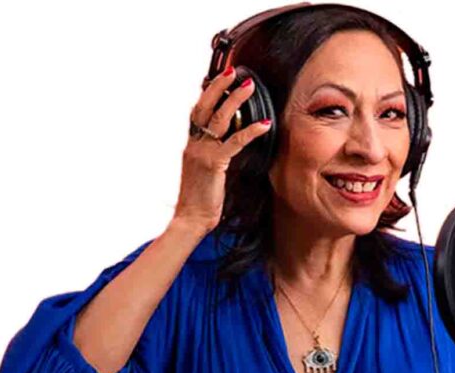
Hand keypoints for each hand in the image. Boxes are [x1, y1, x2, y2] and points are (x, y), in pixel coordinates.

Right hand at [171, 66, 271, 235]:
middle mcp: (194, 145)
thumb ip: (214, 157)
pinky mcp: (214, 163)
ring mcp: (202, 153)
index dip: (207, 94)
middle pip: (204, 106)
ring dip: (235, 99)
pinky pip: (234, 142)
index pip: (196, 112)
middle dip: (218, 86)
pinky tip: (264, 124)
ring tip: (248, 86)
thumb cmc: (200, 200)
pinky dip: (250, 132)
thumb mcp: (205, 174)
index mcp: (191, 146)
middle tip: (233, 71)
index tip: (218, 78)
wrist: (190, 219)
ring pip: (218, 118)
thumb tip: (228, 148)